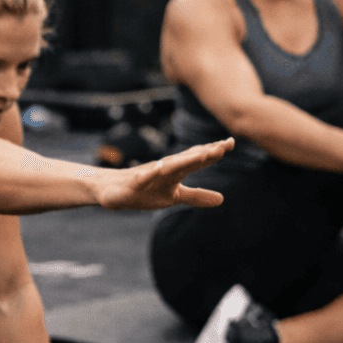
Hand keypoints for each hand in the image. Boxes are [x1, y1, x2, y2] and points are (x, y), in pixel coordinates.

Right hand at [96, 138, 232, 210]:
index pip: (197, 159)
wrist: (112, 190)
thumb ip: (197, 196)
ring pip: (168, 166)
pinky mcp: (133, 183)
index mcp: (176, 171)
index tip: (231, 143)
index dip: (214, 151)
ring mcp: (149, 175)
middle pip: (187, 159)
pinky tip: (159, 169)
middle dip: (204, 153)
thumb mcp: (174, 196)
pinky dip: (150, 174)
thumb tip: (222, 200)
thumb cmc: (145, 191)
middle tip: (222, 147)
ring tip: (201, 155)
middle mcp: (164, 168)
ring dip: (184, 160)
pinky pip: (142, 178)